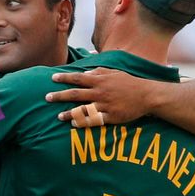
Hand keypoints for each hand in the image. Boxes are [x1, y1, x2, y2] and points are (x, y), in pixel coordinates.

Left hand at [47, 68, 161, 125]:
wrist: (147, 95)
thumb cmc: (129, 83)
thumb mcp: (114, 73)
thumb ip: (98, 71)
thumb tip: (85, 72)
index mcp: (100, 81)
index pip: (78, 78)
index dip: (64, 78)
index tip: (52, 79)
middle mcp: (100, 92)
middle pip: (75, 94)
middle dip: (60, 96)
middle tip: (47, 98)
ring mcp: (105, 105)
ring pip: (82, 109)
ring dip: (69, 113)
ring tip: (58, 116)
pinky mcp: (111, 116)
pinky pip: (94, 120)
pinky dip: (83, 122)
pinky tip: (74, 124)